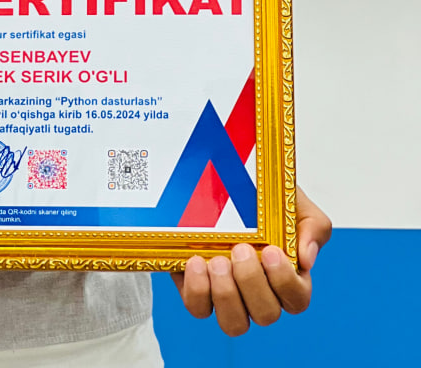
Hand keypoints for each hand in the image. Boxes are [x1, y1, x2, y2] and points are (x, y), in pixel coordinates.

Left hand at [172, 187, 330, 335]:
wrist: (223, 183)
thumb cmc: (264, 199)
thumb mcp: (295, 204)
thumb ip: (313, 227)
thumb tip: (307, 259)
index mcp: (287, 278)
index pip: (297, 300)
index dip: (284, 282)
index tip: (271, 251)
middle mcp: (258, 295)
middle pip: (265, 315)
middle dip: (252, 283)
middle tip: (240, 249)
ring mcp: (228, 296)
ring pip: (234, 324)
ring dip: (226, 295)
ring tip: (216, 261)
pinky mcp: (199, 290)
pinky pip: (199, 308)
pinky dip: (197, 291)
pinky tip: (196, 262)